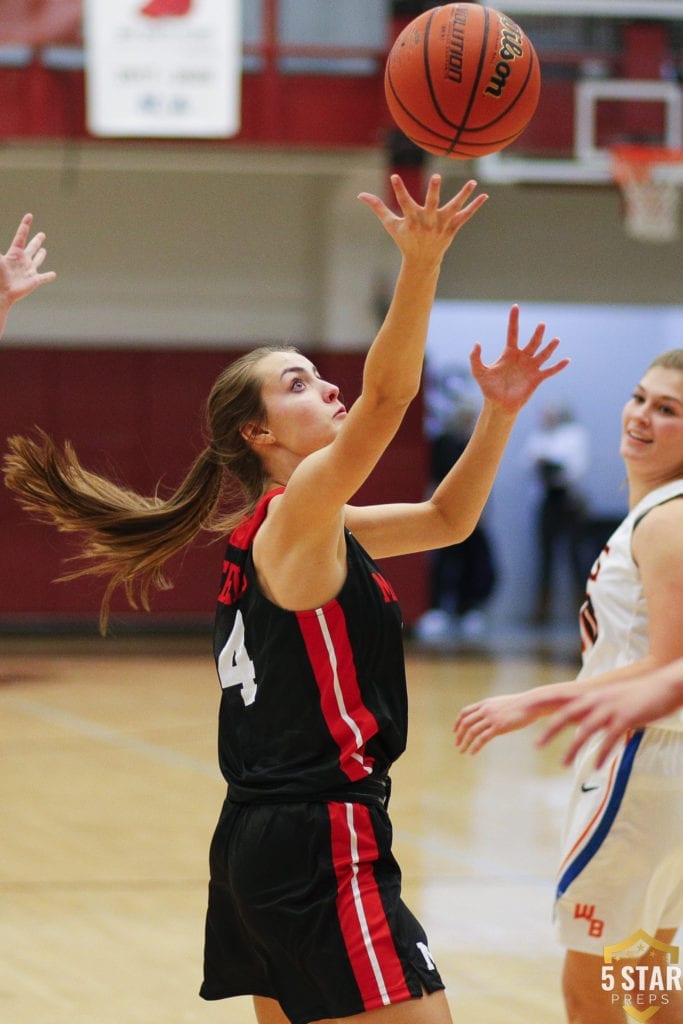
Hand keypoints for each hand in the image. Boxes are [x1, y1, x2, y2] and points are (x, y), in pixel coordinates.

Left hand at [0, 213, 55, 308]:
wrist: (3, 292)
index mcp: (14, 253)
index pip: (21, 236)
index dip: (25, 225)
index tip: (29, 216)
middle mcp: (23, 260)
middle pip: (32, 247)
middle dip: (37, 241)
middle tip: (42, 234)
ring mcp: (29, 270)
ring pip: (37, 260)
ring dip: (41, 255)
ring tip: (44, 251)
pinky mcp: (35, 280)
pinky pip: (44, 277)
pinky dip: (49, 276)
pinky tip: (53, 275)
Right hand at [358, 173, 487, 270]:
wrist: (421, 262)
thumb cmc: (404, 240)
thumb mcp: (390, 224)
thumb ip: (378, 207)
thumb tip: (360, 194)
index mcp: (411, 220)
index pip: (403, 202)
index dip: (398, 190)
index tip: (393, 176)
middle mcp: (427, 222)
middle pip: (431, 205)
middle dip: (433, 191)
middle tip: (436, 177)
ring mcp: (441, 225)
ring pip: (453, 208)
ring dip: (463, 196)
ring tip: (472, 183)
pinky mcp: (451, 228)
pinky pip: (465, 216)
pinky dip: (475, 207)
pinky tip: (484, 196)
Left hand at [453, 690, 541, 754]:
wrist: (531, 704)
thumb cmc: (520, 705)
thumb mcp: (501, 704)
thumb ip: (492, 709)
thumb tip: (488, 717)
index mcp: (485, 703)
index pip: (465, 712)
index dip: (457, 722)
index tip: (454, 731)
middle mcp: (486, 710)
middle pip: (466, 723)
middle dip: (459, 734)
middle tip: (457, 744)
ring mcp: (492, 718)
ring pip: (472, 732)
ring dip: (465, 742)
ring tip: (462, 751)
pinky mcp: (499, 727)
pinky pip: (483, 738)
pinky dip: (475, 746)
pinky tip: (472, 753)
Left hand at [470, 304, 568, 415]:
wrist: (498, 405)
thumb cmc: (489, 389)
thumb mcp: (479, 372)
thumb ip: (475, 358)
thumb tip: (477, 343)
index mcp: (509, 353)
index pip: (513, 332)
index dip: (514, 320)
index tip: (515, 307)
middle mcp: (522, 357)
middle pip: (532, 342)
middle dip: (537, 334)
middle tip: (541, 325)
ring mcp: (531, 367)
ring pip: (543, 354)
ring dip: (550, 348)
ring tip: (556, 340)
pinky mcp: (537, 379)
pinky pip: (550, 371)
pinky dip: (558, 366)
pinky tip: (567, 360)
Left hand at [536, 677, 678, 767]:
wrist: (665, 686)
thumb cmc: (639, 695)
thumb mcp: (612, 698)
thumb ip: (596, 708)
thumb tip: (582, 721)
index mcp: (592, 694)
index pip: (561, 698)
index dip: (542, 704)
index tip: (524, 710)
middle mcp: (597, 699)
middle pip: (566, 715)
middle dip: (549, 731)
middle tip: (536, 745)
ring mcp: (611, 708)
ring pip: (585, 730)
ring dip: (573, 749)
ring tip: (562, 764)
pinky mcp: (626, 718)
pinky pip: (609, 739)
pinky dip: (601, 754)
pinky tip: (596, 767)